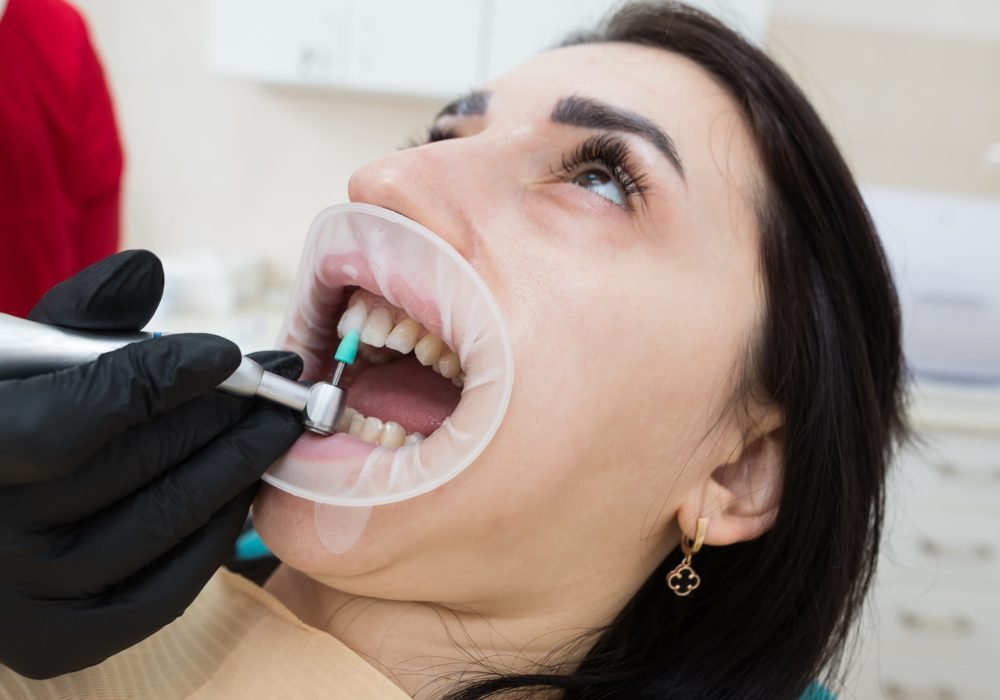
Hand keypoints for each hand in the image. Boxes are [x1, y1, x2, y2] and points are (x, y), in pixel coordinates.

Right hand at [0, 251, 303, 678]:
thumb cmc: (5, 423)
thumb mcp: (18, 366)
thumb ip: (76, 321)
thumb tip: (146, 269)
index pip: (74, 422)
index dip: (160, 382)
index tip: (229, 355)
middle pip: (135, 470)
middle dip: (224, 416)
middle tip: (286, 384)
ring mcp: (26, 604)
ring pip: (161, 524)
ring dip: (235, 468)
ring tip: (277, 426)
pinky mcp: (65, 641)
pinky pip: (166, 585)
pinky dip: (214, 532)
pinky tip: (243, 484)